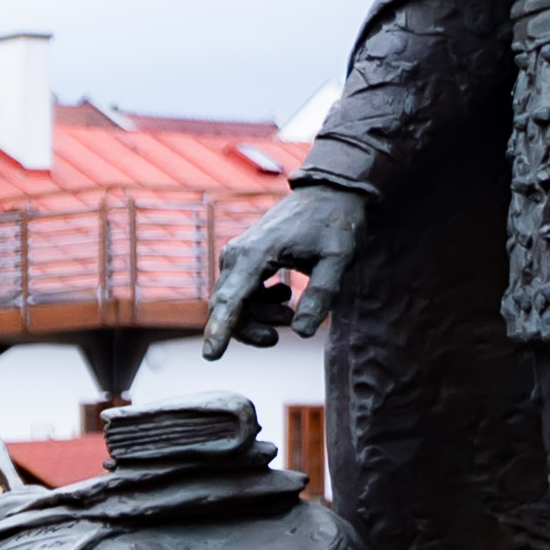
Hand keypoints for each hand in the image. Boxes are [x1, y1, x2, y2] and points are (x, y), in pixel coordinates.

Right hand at [203, 188, 369, 354]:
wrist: (327, 193)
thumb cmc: (334, 224)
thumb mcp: (338, 259)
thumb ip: (321, 295)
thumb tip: (301, 332)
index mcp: (256, 255)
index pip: (231, 301)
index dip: (221, 331)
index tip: (211, 356)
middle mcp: (236, 255)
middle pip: (227, 307)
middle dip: (250, 328)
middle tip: (278, 337)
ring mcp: (236, 255)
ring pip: (231, 302)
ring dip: (257, 316)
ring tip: (290, 311)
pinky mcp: (241, 258)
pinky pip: (237, 292)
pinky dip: (257, 303)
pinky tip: (283, 295)